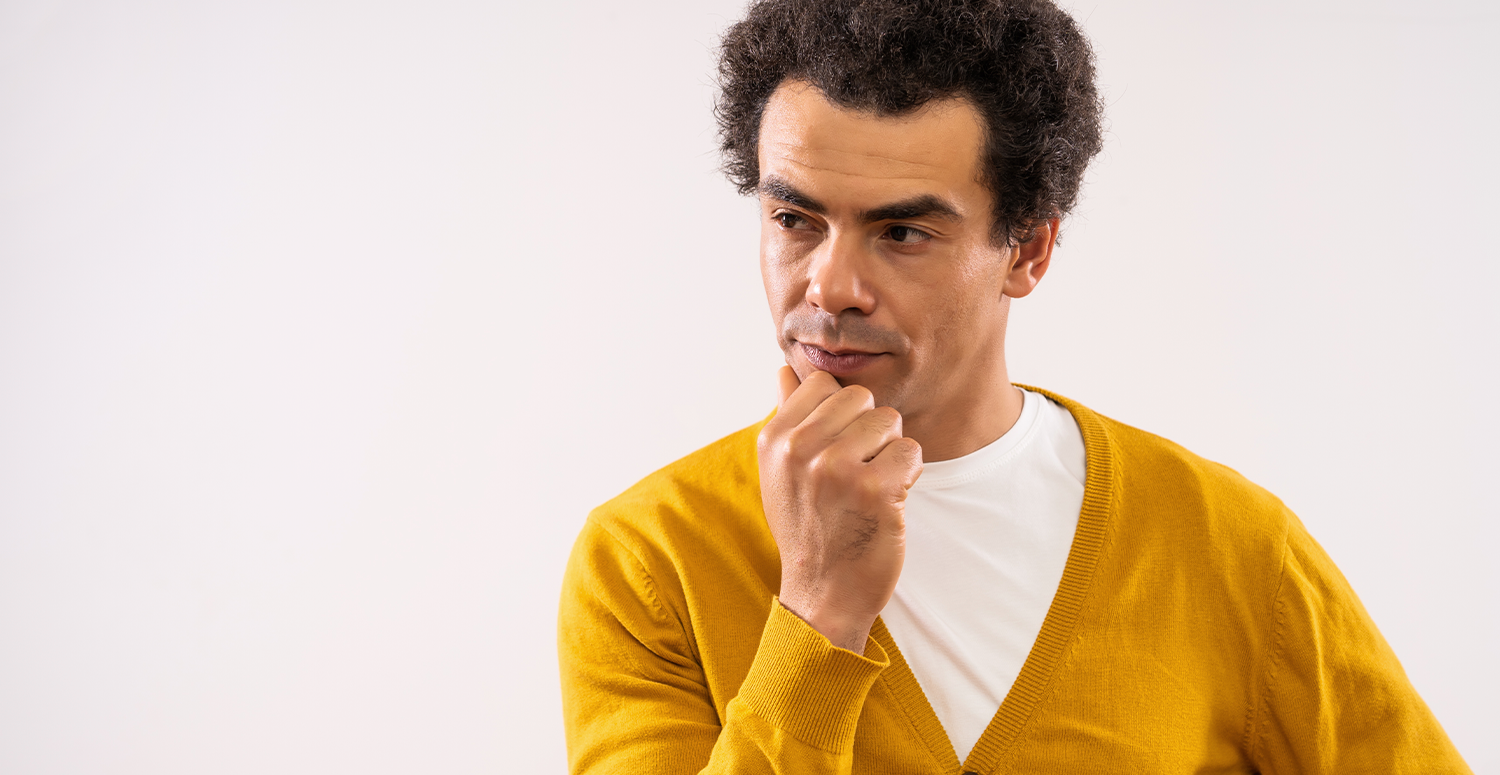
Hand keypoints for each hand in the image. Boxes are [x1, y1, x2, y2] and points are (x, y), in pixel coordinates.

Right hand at [757, 366, 922, 651]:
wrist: (824, 592)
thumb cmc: (808, 526)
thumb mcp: (781, 471)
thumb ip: (787, 416)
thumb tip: (785, 370)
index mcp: (775, 439)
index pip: (823, 384)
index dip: (841, 413)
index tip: (835, 449)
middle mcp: (799, 449)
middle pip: (861, 398)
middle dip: (868, 430)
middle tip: (855, 473)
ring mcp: (836, 468)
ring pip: (889, 421)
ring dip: (890, 452)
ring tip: (870, 487)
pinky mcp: (874, 489)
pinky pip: (911, 451)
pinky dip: (908, 474)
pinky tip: (887, 500)